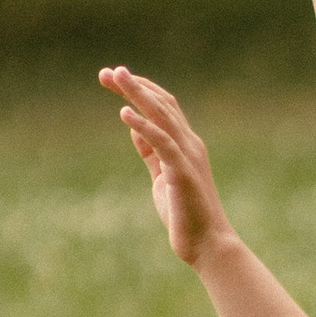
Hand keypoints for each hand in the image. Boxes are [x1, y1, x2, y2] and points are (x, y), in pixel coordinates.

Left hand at [101, 65, 233, 265]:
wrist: (207, 244)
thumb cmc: (185, 214)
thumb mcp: (161, 177)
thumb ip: (151, 153)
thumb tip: (135, 128)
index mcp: (185, 144)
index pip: (163, 107)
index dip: (140, 90)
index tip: (114, 80)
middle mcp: (189, 144)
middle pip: (162, 104)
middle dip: (134, 85)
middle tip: (108, 72)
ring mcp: (187, 156)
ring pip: (162, 115)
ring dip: (138, 94)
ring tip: (117, 77)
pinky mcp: (182, 172)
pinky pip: (162, 142)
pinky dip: (143, 125)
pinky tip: (124, 113)